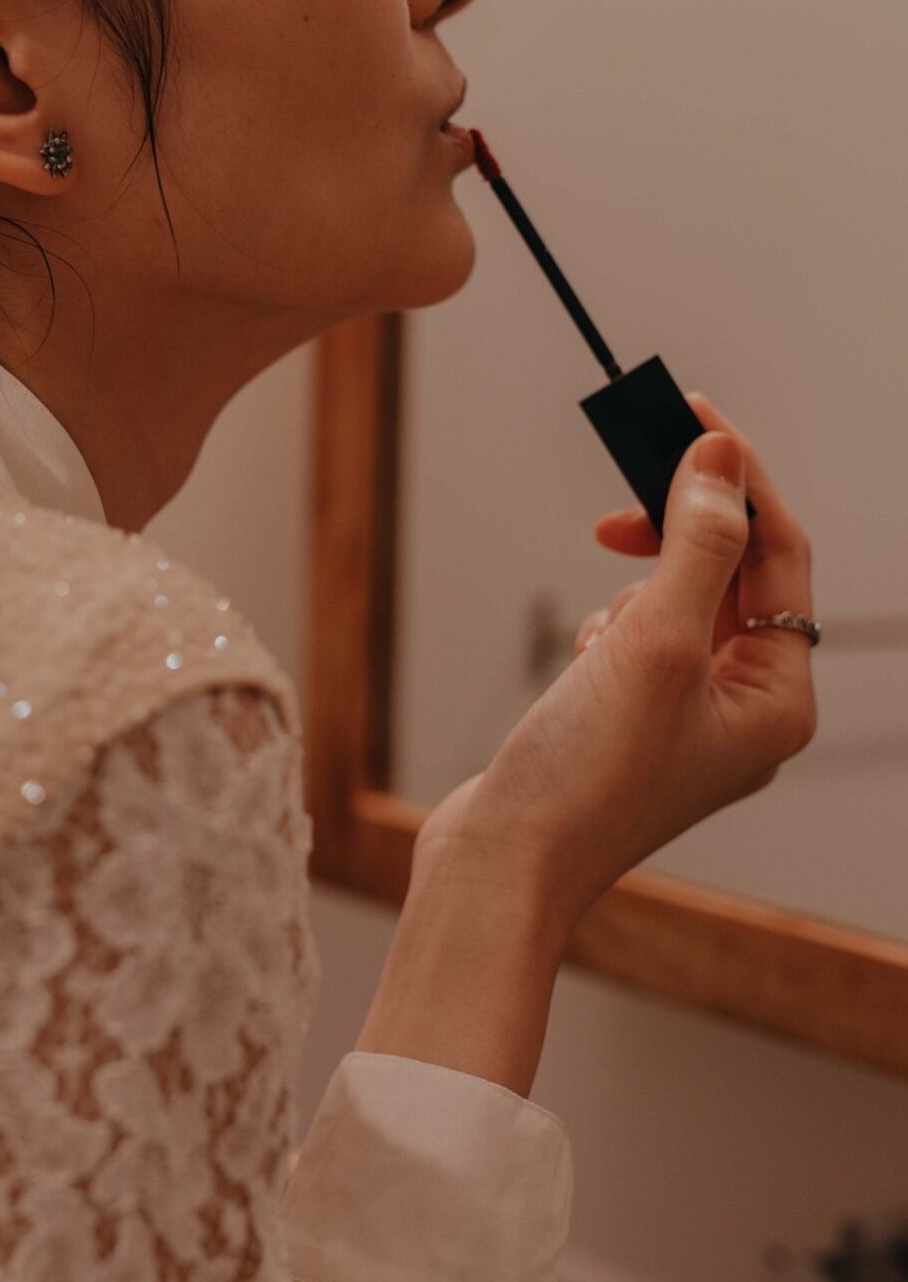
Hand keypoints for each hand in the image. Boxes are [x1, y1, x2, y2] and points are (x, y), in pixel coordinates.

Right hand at [425, 392, 818, 923]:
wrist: (500, 865)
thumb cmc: (584, 776)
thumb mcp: (653, 642)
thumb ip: (697, 543)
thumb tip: (721, 457)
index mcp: (777, 699)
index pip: (780, 554)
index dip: (737, 478)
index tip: (687, 416)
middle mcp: (745, 711)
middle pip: (732, 575)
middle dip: (676, 536)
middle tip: (618, 508)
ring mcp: (688, 721)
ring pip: (677, 605)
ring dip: (636, 595)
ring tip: (598, 647)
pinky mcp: (631, 726)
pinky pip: (637, 642)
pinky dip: (607, 634)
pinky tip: (580, 671)